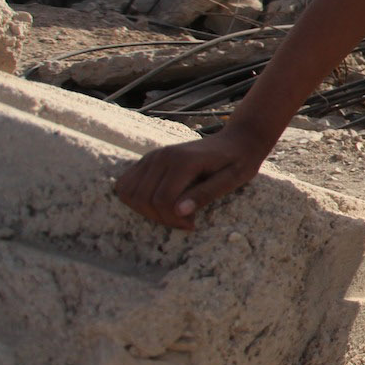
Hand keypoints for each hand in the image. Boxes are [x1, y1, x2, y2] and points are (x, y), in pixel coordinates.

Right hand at [114, 126, 270, 229]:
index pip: (163, 200)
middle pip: (143, 199)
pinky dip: (137, 200)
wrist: (236, 140)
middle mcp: (162, 156)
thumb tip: (181, 212)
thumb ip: (206, 194)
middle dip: (161, 218)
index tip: (192, 225)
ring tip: (173, 214)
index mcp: (183, 160)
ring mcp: (152, 156)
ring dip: (146, 211)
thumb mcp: (233, 179)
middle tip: (184, 222)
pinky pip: (126, 184)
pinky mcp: (148, 160)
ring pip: (128, 193)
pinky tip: (161, 204)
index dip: (174, 220)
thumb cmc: (239, 161)